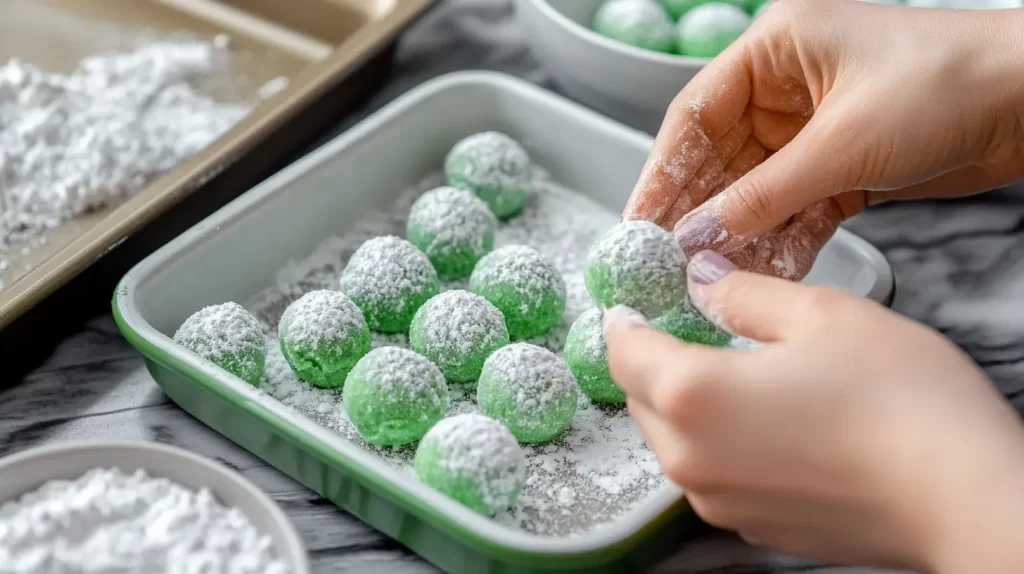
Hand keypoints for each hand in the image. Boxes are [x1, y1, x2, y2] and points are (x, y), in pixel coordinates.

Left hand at [603, 250, 1023, 572]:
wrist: (962, 498)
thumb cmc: (900, 402)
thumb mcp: (820, 314)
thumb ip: (744, 294)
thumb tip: (703, 280)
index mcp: (690, 395)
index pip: (622, 352)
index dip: (623, 320)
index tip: (631, 302)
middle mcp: (690, 459)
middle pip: (641, 398)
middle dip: (653, 360)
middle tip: (684, 328)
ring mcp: (719, 501)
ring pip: (672, 440)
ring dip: (685, 404)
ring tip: (732, 371)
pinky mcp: (753, 526)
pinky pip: (712, 473)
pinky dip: (720, 443)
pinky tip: (768, 421)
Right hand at [624, 0, 1023, 279]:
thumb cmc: (951, 83)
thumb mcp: (842, 143)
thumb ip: (764, 194)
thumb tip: (701, 234)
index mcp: (776, 49)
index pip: (696, 114)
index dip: (661, 170)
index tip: (640, 220)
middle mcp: (788, 86)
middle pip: (721, 158)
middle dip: (698, 212)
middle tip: (667, 261)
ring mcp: (815, 129)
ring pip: (757, 191)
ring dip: (739, 236)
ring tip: (712, 279)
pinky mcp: (843, 167)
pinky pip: (796, 209)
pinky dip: (782, 241)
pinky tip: (762, 274)